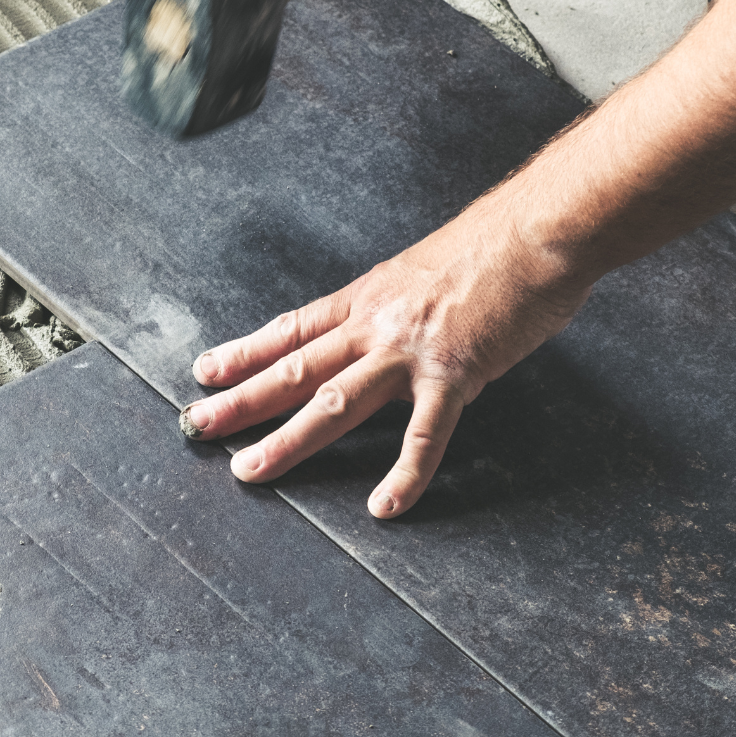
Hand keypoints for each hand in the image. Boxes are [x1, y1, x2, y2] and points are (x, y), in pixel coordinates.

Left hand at [179, 197, 590, 517]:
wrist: (540, 230)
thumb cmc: (495, 246)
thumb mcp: (425, 271)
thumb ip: (400, 307)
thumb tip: (390, 331)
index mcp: (369, 297)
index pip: (292, 329)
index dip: (245, 352)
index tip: (205, 372)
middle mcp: (377, 323)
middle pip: (294, 367)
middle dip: (240, 399)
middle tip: (195, 425)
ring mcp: (410, 350)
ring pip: (332, 402)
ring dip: (287, 439)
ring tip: (249, 469)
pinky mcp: (454, 373)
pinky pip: (423, 435)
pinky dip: (404, 475)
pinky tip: (385, 507)